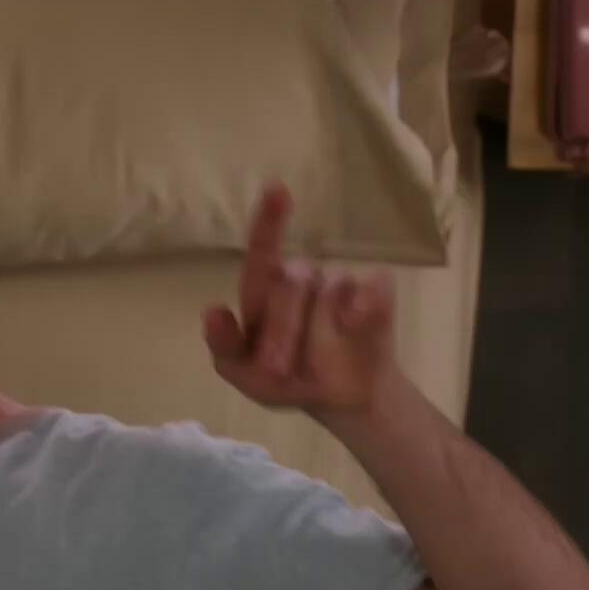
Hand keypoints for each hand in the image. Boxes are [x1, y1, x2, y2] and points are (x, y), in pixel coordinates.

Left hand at [203, 184, 398, 416]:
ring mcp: (339, 284)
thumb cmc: (291, 380)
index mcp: (264, 294)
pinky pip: (372, 285)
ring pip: (330, 288)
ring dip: (319, 333)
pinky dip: (364, 304)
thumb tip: (212, 310)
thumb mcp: (249, 377)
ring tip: (316, 364)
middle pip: (291, 282)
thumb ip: (224, 347)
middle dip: (283, 331)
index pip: (262, 254)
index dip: (268, 223)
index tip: (277, 190)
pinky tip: (353, 324)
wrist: (345, 399)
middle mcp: (301, 280)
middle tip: (280, 369)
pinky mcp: (376, 292)